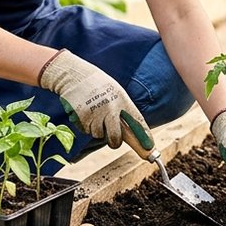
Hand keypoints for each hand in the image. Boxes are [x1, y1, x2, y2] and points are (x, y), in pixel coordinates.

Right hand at [38, 49, 152, 149]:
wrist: (76, 75)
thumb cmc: (99, 86)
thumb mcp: (116, 94)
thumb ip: (123, 113)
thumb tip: (134, 135)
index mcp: (123, 101)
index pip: (137, 123)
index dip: (144, 138)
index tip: (150, 150)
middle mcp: (111, 109)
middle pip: (116, 138)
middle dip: (114, 142)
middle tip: (113, 141)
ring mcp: (96, 113)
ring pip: (98, 135)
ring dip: (96, 129)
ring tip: (94, 112)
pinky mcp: (82, 117)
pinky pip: (86, 130)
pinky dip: (85, 125)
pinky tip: (84, 111)